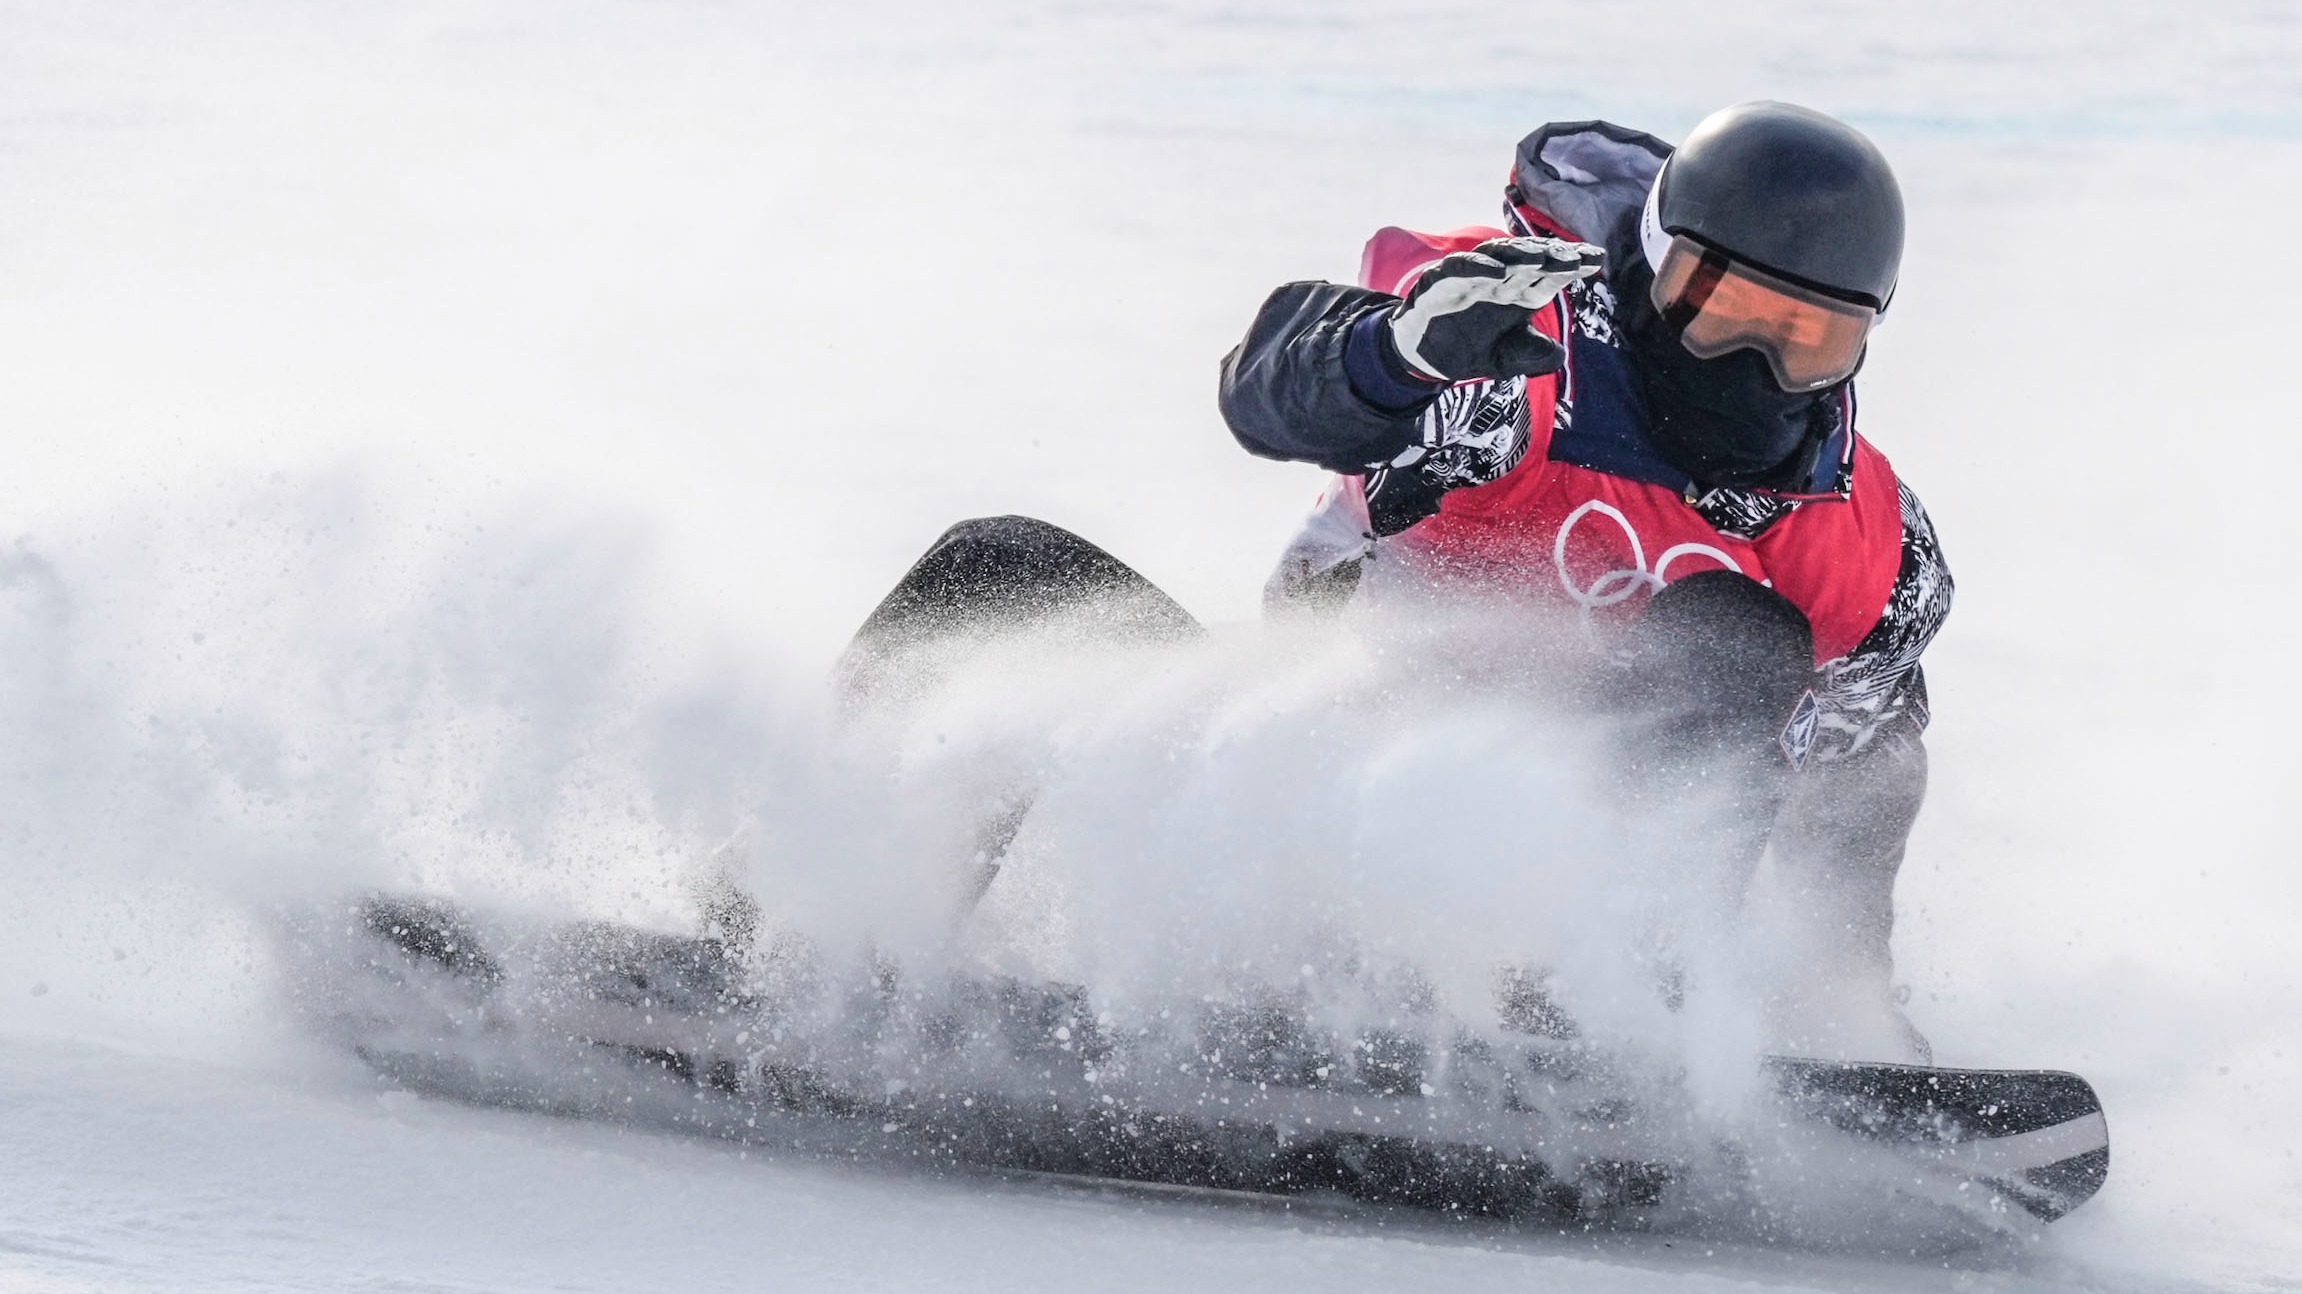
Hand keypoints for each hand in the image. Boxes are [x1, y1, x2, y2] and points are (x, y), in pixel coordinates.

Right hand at [1387, 237, 1603, 381]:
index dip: (1573, 265)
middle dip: (1554, 256)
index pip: (1551, 274)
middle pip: (1530, 261)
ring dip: (1520, 254)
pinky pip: (1459, 267)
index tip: (1597, 260)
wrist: (1425, 358)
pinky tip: (1498, 270)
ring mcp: (1471, 276)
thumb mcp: (1508, 360)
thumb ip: (1532, 356)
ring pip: (1498, 256)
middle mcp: (1499, 279)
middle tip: (1577, 257)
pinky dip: (1478, 266)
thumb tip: (1559, 354)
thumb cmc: (1471, 349)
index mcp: (1520, 292)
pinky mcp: (1441, 280)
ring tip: (1542, 257)